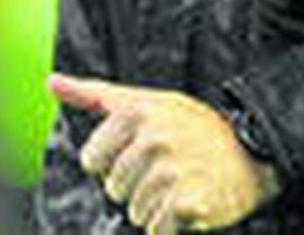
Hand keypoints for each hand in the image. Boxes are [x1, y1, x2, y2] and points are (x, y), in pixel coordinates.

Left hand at [51, 73, 279, 232]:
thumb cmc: (191, 126)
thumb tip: (51, 82)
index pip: (92, 160)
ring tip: (182, 186)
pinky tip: (191, 207)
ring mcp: (170, 170)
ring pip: (136, 212)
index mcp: (134, 111)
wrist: (252, 150)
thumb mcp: (143, 100)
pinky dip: (172, 227)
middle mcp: (151, 137)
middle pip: (114, 189)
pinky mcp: (188, 202)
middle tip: (169, 171)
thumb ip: (93, 94)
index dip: (114, 164)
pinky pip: (158, 230)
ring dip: (156, 209)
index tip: (142, 154)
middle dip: (137, 188)